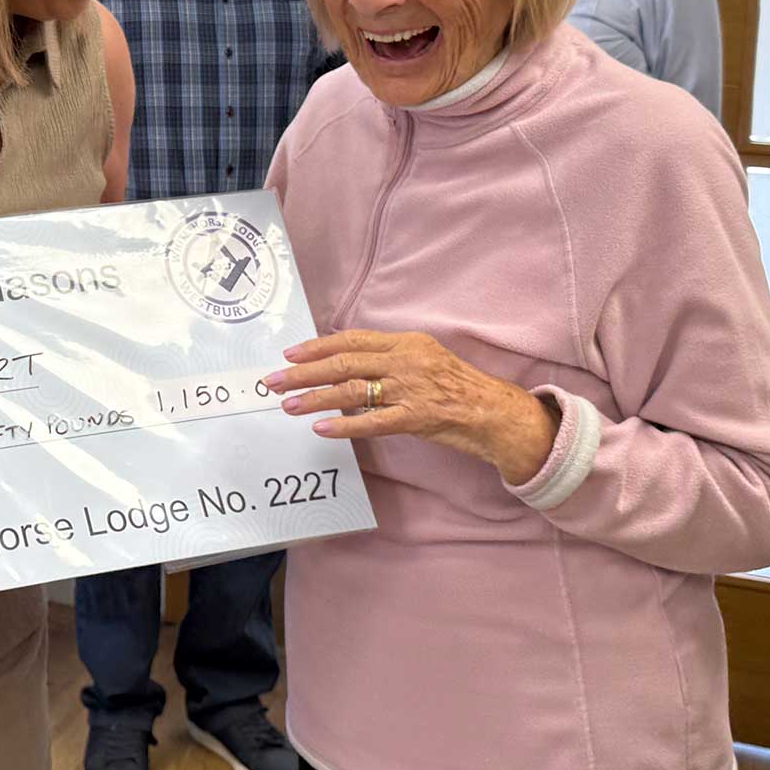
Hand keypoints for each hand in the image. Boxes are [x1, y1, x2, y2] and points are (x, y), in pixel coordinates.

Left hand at [266, 330, 559, 486]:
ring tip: (287, 405)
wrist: (496, 412)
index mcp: (407, 343)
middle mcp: (406, 361)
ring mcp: (411, 388)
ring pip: (352, 391)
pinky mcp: (417, 417)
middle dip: (303, 372)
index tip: (290, 354)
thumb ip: (391, 359)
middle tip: (274, 380)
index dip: (318, 347)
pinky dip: (345, 425)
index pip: (352, 340)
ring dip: (314, 398)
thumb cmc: (460, 388)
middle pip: (344, 363)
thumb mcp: (427, 360)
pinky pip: (373, 422)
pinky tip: (321, 428)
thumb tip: (349, 363)